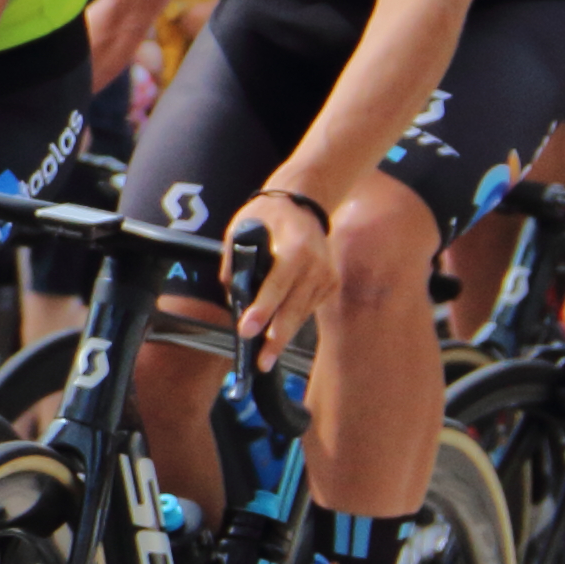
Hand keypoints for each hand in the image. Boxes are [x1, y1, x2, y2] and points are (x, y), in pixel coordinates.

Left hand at [227, 187, 337, 353]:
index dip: (262, 309)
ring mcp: (327, 275)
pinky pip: (308, 308)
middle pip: (293, 307)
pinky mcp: (331, 284)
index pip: (276, 284)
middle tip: (261, 361)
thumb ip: (235, 264)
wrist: (304, 202)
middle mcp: (316, 264)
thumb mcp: (241, 230)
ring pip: (301, 312)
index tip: (247, 330)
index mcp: (295, 247)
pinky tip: (278, 336)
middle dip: (275, 337)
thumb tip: (233, 298)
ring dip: (283, 335)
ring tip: (266, 357)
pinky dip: (293, 320)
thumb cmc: (267, 216)